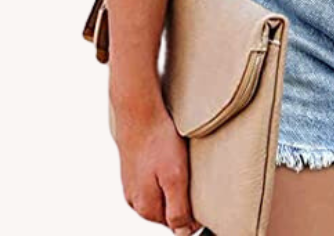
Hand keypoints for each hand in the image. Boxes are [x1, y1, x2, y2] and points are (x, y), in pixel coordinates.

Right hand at [110, 88, 201, 234]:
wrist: (138, 111)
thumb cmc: (158, 141)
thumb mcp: (174, 177)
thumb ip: (178, 209)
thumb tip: (184, 234)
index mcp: (146, 208)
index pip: (175, 224)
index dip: (193, 211)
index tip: (201, 191)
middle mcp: (135, 201)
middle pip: (167, 210)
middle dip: (182, 198)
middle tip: (192, 175)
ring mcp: (131, 185)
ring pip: (160, 195)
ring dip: (172, 185)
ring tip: (180, 165)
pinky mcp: (132, 170)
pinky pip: (152, 180)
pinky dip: (163, 173)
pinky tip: (168, 159)